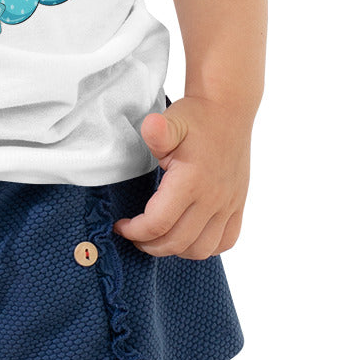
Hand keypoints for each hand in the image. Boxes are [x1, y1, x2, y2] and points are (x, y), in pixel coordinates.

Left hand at [113, 96, 250, 258]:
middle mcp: (213, 198)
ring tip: (158, 239)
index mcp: (192, 181)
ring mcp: (229, 204)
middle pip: (177, 242)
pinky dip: (205, 247)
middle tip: (134, 236)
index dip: (135, 231)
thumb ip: (158, 131)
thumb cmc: (196, 116)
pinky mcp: (238, 204)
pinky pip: (226, 241)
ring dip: (176, 250)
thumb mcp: (172, 120)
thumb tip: (151, 128)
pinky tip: (188, 237)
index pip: (159, 223)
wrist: (228, 109)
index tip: (121, 226)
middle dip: (150, 245)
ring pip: (202, 249)